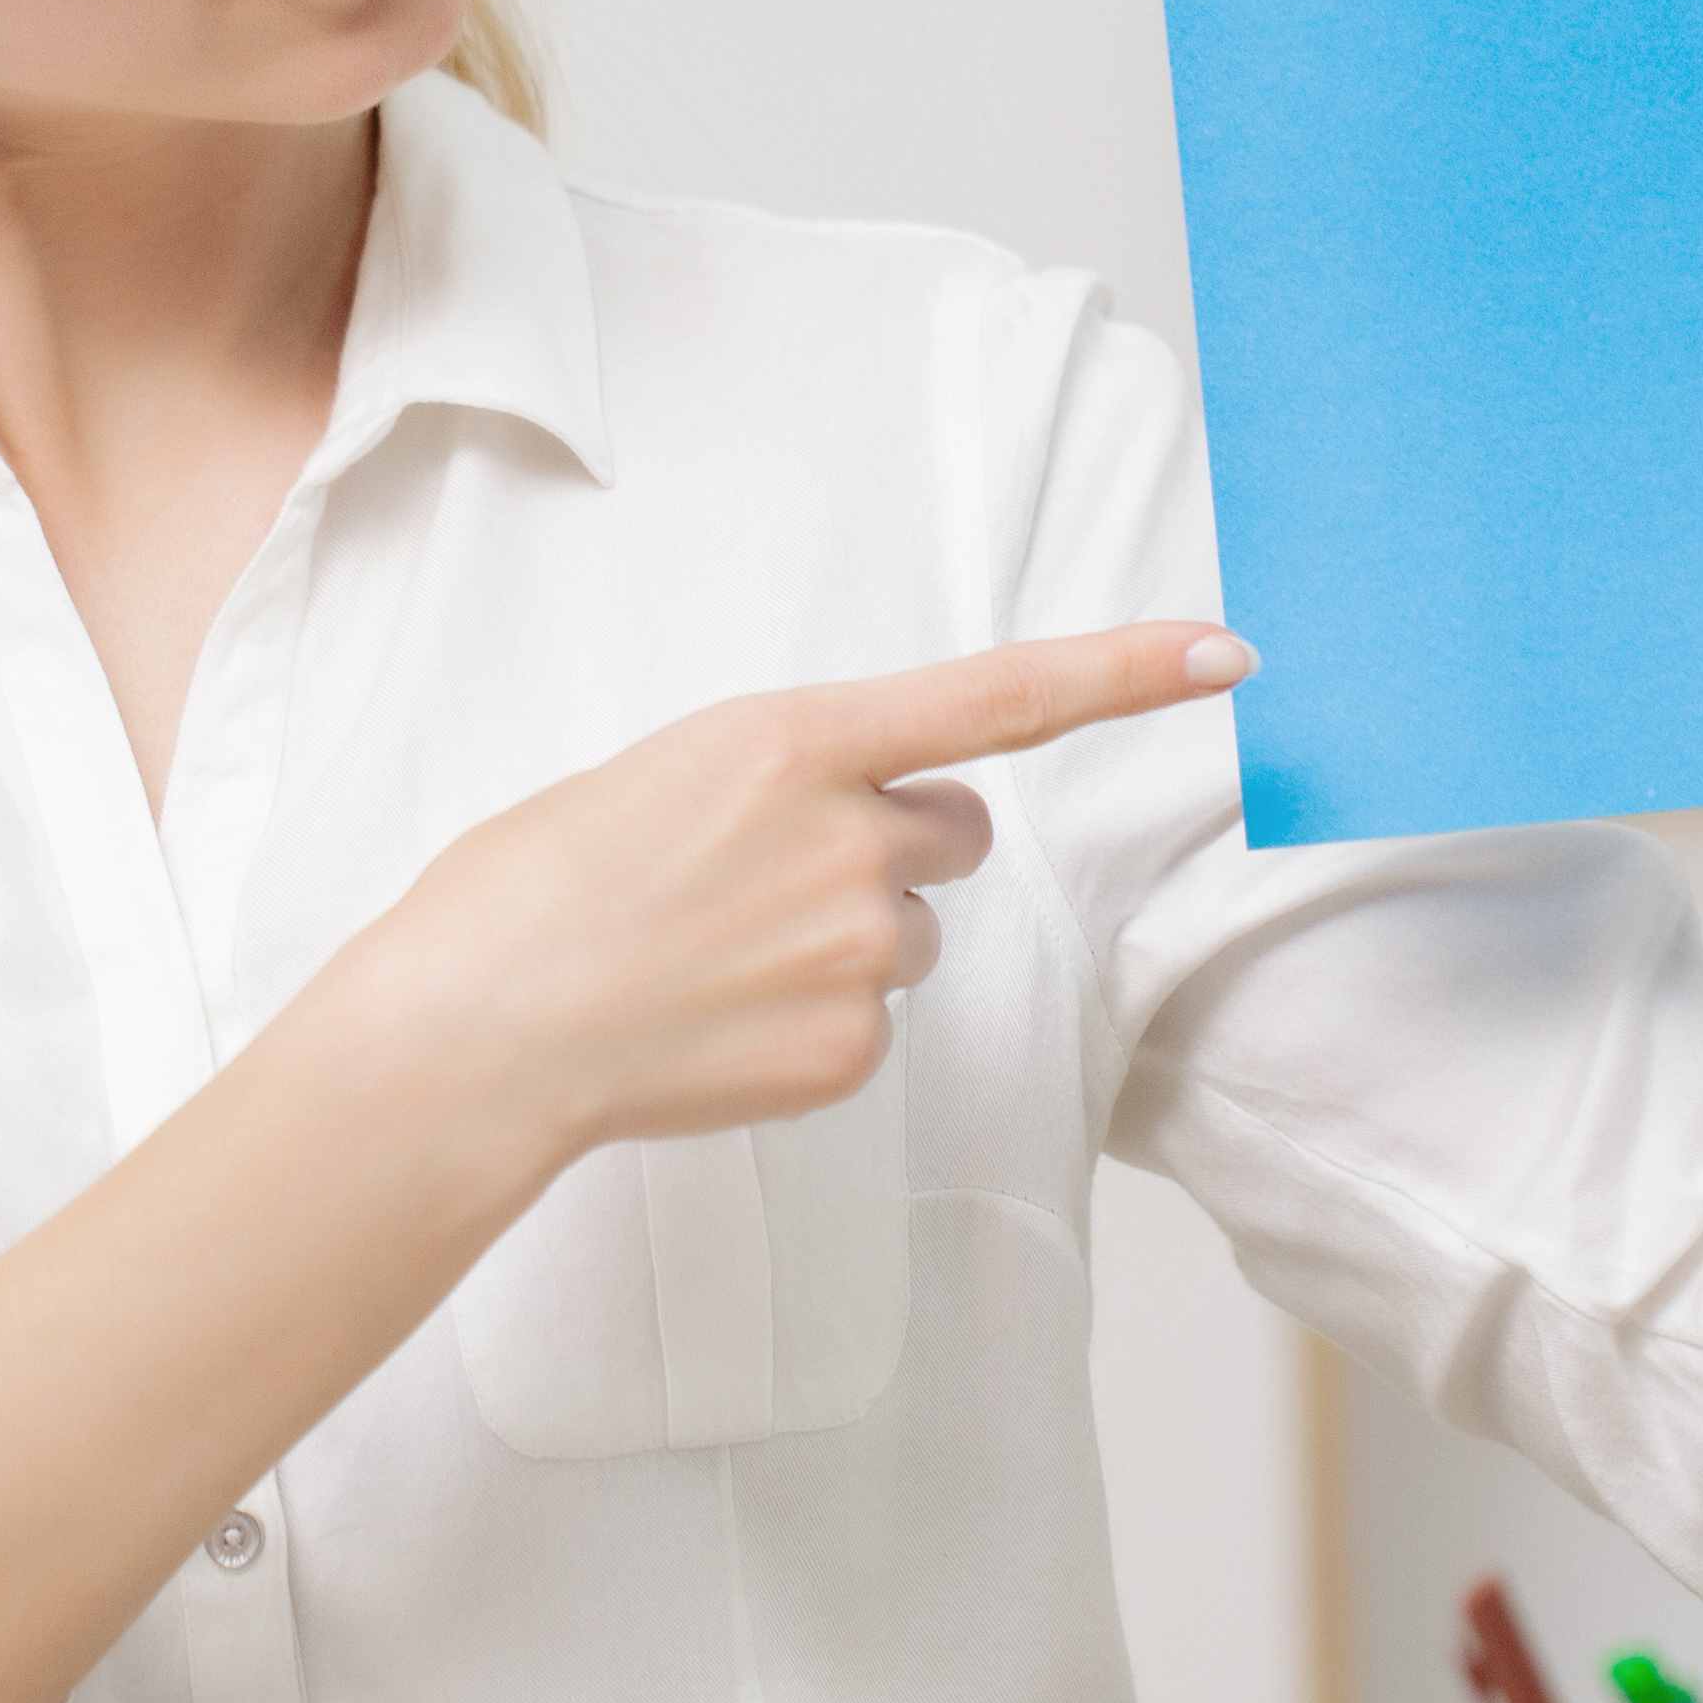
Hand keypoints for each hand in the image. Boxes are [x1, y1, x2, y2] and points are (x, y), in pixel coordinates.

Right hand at [357, 622, 1250, 1173]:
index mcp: (795, 741)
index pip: (1002, 697)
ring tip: (712, 963)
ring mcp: (861, 952)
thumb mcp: (654, 778)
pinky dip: (806, 1024)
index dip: (1125, 672)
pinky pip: (867, 1022)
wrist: (474, 1036)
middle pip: (950, 834)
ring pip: (907, 936)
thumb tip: (828, 818)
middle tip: (760, 883)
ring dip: (837, 942)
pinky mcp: (850, 1049)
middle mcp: (853, 838)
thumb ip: (775, 781)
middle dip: (888, 850)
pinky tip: (714, 1026)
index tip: (1228, 654)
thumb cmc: (528, 892)